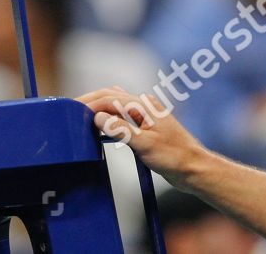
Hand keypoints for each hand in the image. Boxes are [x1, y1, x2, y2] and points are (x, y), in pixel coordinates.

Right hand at [76, 86, 208, 191]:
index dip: (89, 104)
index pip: (109, 98)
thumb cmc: (175, 157)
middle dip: (90, 101)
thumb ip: (121, 129)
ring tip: (81, 114)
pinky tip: (101, 123)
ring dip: (98, 107)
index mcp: (143, 106)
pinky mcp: (145, 126)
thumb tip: (98, 118)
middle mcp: (143, 106)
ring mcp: (144, 115)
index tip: (72, 111)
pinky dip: (107, 116)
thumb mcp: (145, 145)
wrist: (194, 169)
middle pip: (110, 96)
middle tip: (70, 109)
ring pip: (115, 103)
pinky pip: (121, 115)